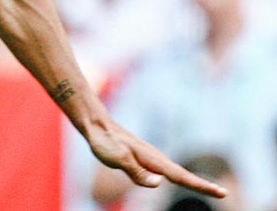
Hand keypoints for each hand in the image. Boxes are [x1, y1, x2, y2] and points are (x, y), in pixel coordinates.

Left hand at [88, 120, 226, 198]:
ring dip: (192, 180)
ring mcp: (150, 156)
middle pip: (182, 174)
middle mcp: (154, 157)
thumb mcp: (117, 158)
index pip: (179, 176)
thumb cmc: (104, 141)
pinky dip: (178, 176)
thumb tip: (159, 183)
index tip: (220, 192)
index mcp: (151, 159)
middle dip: (202, 185)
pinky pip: (164, 169)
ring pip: (174, 171)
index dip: (199, 185)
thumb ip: (136, 171)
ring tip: (211, 189)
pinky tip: (179, 178)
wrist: (95, 123)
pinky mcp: (144, 157)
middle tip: (223, 193)